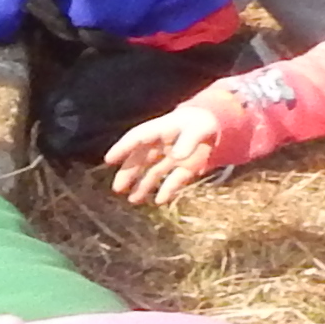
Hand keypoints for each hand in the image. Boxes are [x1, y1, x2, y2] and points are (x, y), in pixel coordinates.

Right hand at [102, 101, 227, 205]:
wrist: (215, 126)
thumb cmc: (201, 123)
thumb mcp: (197, 129)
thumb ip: (187, 142)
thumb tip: (176, 157)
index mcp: (159, 130)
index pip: (136, 138)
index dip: (122, 148)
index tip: (109, 159)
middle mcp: (160, 146)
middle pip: (140, 160)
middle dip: (128, 174)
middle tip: (117, 188)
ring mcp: (170, 158)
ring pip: (153, 173)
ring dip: (143, 186)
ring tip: (133, 200)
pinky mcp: (182, 168)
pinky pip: (172, 180)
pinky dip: (167, 190)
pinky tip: (159, 201)